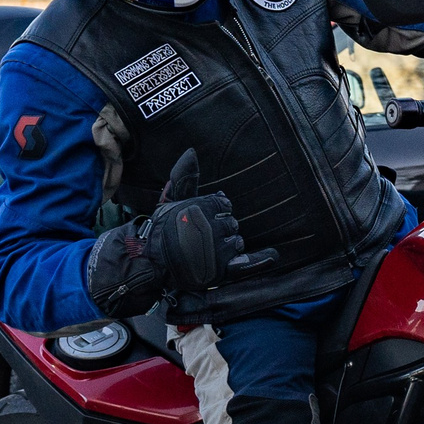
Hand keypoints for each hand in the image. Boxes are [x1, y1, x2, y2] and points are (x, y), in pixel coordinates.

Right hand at [85, 150, 271, 315]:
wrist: (150, 262)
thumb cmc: (163, 231)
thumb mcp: (171, 202)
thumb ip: (184, 177)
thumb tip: (191, 152)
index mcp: (201, 207)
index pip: (224, 205)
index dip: (216, 212)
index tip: (203, 219)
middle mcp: (209, 228)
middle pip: (232, 224)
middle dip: (221, 229)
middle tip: (200, 238)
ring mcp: (215, 251)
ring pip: (236, 242)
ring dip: (227, 245)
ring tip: (205, 251)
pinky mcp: (219, 271)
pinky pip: (246, 264)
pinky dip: (261, 260)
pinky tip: (272, 256)